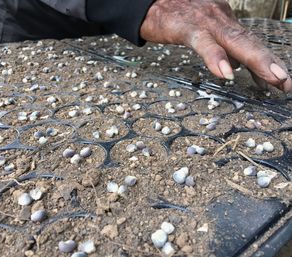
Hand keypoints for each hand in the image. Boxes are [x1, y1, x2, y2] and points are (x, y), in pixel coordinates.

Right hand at [140, 0, 291, 91]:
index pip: (250, 44)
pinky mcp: (187, 27)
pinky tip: (225, 74)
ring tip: (273, 79)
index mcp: (226, 23)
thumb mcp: (204, 32)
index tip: (279, 81)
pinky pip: (203, 43)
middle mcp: (221, 20)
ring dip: (256, 60)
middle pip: (249, 42)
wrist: (153, 3)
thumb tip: (236, 66)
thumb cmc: (178, 18)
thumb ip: (222, 47)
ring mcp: (205, 22)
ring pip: (234, 41)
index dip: (266, 62)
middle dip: (269, 63)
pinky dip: (216, 58)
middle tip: (285, 83)